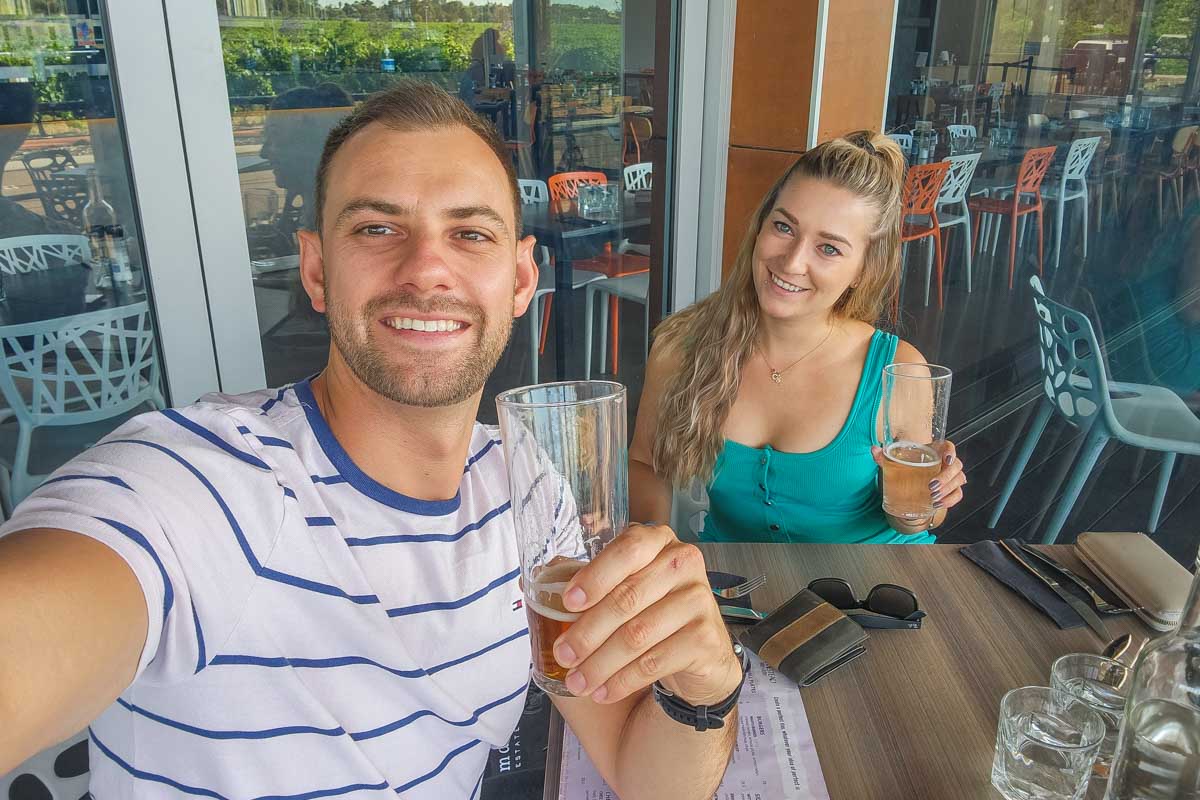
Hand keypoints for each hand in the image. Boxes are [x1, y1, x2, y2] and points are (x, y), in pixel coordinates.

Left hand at [551, 524, 742, 706]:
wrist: (699, 654)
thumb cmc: (651, 613)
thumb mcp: (622, 590)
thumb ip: (587, 583)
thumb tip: (531, 582)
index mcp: (659, 542)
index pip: (627, 550)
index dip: (595, 576)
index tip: (567, 603)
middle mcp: (684, 563)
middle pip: (627, 598)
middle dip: (588, 632)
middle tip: (563, 655)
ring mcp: (700, 599)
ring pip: (638, 634)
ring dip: (600, 663)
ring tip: (578, 682)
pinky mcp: (707, 638)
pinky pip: (656, 661)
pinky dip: (623, 680)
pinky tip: (604, 691)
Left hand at [872, 440, 965, 530]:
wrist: (912, 479)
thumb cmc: (907, 465)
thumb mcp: (895, 460)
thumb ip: (884, 455)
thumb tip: (874, 449)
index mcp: (936, 450)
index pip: (950, 446)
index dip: (951, 452)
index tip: (946, 459)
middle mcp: (947, 462)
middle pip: (956, 466)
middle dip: (946, 477)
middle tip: (930, 486)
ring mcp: (952, 476)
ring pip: (958, 481)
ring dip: (947, 490)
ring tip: (932, 497)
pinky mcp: (952, 489)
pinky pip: (958, 494)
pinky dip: (950, 500)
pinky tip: (938, 504)